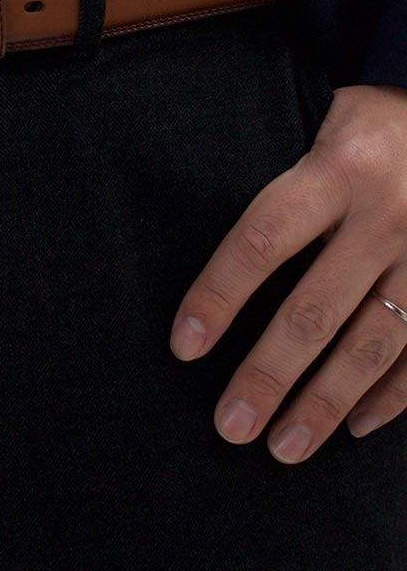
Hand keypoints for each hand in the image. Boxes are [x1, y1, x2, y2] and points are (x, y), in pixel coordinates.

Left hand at [169, 83, 406, 462]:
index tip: (184, 347)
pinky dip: (394, 395)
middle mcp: (387, 215)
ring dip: (326, 402)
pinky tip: (354, 427)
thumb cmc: (371, 122)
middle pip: (316, 309)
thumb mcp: (320, 121)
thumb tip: (196, 243)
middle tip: (230, 427)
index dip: (219, 296)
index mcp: (336, 170)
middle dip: (270, 375)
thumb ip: (281, 184)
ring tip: (283, 449)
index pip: (262, 242)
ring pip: (375, 342)